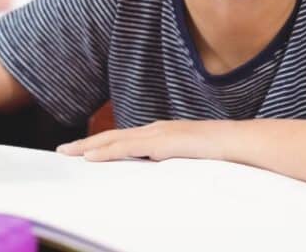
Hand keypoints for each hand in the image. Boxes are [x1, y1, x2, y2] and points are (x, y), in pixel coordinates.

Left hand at [57, 120, 233, 161]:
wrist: (241, 144)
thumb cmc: (222, 155)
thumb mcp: (190, 162)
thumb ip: (173, 165)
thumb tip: (161, 175)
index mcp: (162, 135)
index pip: (123, 140)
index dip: (100, 144)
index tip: (81, 151)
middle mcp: (156, 130)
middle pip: (112, 137)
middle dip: (86, 144)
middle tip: (63, 151)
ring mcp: (158, 133)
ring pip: (114, 140)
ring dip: (89, 147)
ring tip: (68, 153)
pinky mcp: (162, 141)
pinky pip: (127, 147)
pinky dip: (106, 152)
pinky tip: (90, 157)